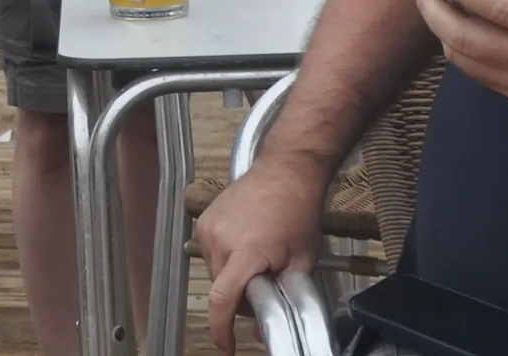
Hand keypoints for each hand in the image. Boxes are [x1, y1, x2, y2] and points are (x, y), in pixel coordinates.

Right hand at [197, 150, 330, 353]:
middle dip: (240, 298)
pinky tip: (247, 245)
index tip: (225, 346)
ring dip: (232, 276)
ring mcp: (210, 227)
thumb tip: (267, 329)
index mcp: (246, 251)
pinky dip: (226, 258)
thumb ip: (286, 298)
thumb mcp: (302, 261)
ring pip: (215, 271)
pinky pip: (211, 252)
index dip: (221, 329)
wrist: (286, 170)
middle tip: (264, 287)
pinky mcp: (205, 219)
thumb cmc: (298, 209)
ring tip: (258, 259)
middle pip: (221, 288)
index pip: (222, 299)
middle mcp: (221, 239)